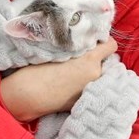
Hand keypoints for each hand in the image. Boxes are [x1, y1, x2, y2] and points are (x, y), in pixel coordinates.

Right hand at [0, 37, 117, 121]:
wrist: (27, 95)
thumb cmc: (37, 69)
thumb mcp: (59, 50)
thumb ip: (77, 46)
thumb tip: (87, 42)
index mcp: (90, 60)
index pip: (111, 45)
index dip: (102, 41)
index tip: (92, 40)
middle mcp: (95, 75)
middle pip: (106, 60)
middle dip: (97, 56)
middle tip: (80, 53)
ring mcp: (90, 88)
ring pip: (99, 72)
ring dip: (91, 68)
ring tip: (73, 67)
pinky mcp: (83, 99)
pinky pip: (91, 84)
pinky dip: (84, 81)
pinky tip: (69, 80)